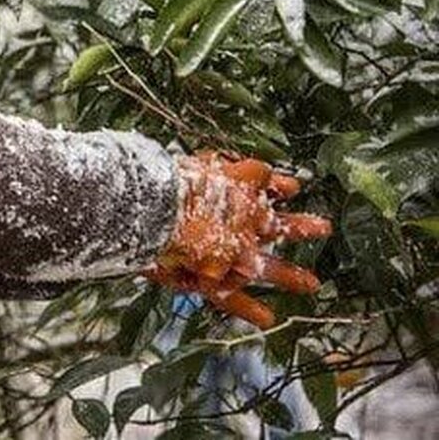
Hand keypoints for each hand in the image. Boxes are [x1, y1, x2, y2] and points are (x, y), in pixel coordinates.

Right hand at [144, 151, 331, 328]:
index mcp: (242, 192)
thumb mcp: (205, 164)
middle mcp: (246, 224)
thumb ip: (228, 167)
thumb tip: (255, 170)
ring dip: (289, 276)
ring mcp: (235, 255)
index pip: (266, 184)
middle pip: (279, 226)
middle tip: (323, 229)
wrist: (159, 212)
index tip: (293, 187)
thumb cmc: (174, 185)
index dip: (279, 185)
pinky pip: (232, 297)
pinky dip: (248, 308)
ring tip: (311, 284)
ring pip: (268, 268)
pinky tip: (267, 318)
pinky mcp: (216, 278)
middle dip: (301, 228)